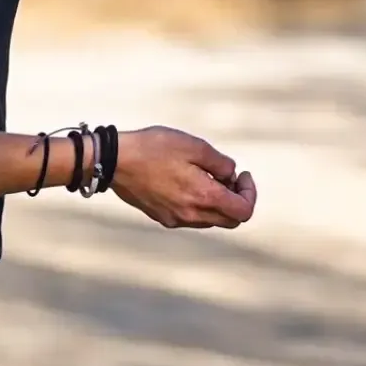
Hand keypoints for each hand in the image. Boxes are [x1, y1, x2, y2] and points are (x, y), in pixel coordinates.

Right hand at [112, 125, 257, 230]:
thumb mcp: (194, 146)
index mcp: (203, 197)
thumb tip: (231, 174)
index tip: (242, 174)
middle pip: (230, 220)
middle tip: (227, 175)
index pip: (243, 212)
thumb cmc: (155, 148)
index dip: (249, 193)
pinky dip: (199, 203)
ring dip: (217, 201)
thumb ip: (220, 163)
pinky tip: (186, 180)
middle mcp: (191, 215)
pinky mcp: (163, 218)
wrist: (116, 161)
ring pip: (210, 220)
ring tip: (205, 173)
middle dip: (236, 198)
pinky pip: (191, 217)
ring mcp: (176, 219)